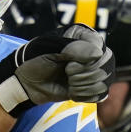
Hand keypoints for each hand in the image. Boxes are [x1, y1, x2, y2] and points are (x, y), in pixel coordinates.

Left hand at [0, 24, 114, 116]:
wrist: (26, 82)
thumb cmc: (34, 60)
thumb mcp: (48, 48)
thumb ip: (71, 48)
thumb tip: (97, 53)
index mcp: (83, 35)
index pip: (99, 49)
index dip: (84, 60)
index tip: (67, 63)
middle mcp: (93, 50)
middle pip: (105, 65)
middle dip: (83, 74)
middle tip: (67, 73)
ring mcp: (95, 68)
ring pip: (104, 81)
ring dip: (82, 86)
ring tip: (68, 82)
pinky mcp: (93, 85)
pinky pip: (101, 94)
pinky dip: (85, 96)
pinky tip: (72, 91)